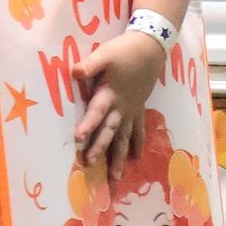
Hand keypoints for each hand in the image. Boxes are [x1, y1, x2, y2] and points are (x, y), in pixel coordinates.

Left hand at [72, 28, 167, 177]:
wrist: (151, 49)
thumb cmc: (125, 52)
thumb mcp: (105, 54)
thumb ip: (90, 65)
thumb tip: (74, 72)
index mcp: (110, 94)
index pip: (97, 112)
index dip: (88, 124)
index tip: (78, 138)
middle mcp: (121, 107)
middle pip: (110, 131)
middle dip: (100, 148)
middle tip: (90, 164)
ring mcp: (131, 110)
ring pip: (125, 137)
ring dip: (119, 157)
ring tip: (116, 177)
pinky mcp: (139, 108)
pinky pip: (139, 130)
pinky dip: (137, 143)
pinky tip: (136, 158)